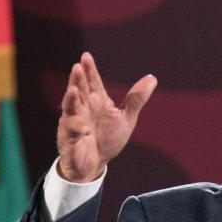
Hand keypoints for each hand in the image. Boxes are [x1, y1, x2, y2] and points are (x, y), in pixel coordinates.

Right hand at [56, 52, 156, 181]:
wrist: (95, 165)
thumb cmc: (107, 139)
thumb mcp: (125, 119)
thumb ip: (135, 100)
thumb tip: (152, 78)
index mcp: (96, 101)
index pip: (92, 82)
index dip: (89, 70)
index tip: (86, 56)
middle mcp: (83, 109)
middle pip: (79, 90)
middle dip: (77, 80)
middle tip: (77, 67)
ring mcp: (74, 122)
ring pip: (70, 108)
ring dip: (70, 99)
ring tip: (72, 90)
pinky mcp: (69, 138)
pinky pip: (71, 132)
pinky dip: (76, 128)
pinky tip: (84, 129)